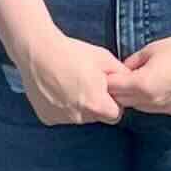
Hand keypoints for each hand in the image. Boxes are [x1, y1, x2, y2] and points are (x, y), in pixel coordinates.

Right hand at [11, 25, 127, 127]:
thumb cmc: (73, 53)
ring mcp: (61, 119)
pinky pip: (61, 115)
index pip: (115, 115)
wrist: (38, 52)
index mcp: (96, 104)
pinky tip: (57, 88)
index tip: (105, 89)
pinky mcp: (47, 118)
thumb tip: (131, 83)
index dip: (114, 102)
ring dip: (78, 106)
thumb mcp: (104, 59)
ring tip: (69, 83)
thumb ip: (121, 75)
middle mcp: (79, 117)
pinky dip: (62, 106)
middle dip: (96, 104)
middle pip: (96, 117)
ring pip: (78, 117)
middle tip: (86, 83)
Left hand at [111, 24, 170, 117]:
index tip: (109, 74)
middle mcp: (152, 102)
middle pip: (124, 102)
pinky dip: (152, 102)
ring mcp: (166, 109)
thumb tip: (121, 71)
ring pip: (140, 108)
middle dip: (119, 92)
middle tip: (120, 80)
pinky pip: (158, 110)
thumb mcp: (150, 50)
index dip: (110, 81)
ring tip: (139, 85)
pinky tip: (158, 90)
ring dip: (135, 99)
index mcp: (143, 85)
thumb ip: (131, 63)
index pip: (114, 89)